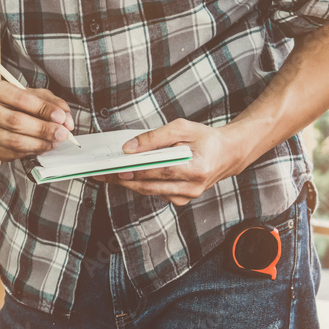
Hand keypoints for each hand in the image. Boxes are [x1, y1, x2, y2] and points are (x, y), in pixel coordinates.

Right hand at [0, 81, 74, 160]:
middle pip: (15, 122)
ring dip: (40, 144)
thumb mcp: (35, 94)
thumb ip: (53, 104)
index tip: (60, 117)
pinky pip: (14, 153)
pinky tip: (42, 146)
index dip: (42, 109)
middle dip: (43, 130)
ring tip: (55, 141)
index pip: (21, 99)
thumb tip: (66, 121)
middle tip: (62, 134)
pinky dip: (32, 151)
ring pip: (14, 142)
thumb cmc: (16, 102)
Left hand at [93, 119, 245, 205]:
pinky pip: (155, 192)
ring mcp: (187, 197)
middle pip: (150, 186)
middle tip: (102, 174)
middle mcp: (192, 187)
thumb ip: (154, 137)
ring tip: (108, 174)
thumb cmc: (204, 139)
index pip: (160, 171)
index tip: (116, 167)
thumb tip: (129, 148)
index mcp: (196, 168)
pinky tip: (128, 175)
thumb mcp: (181, 128)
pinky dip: (141, 184)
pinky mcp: (181, 200)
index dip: (136, 170)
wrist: (226, 154)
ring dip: (128, 183)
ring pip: (150, 191)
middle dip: (123, 179)